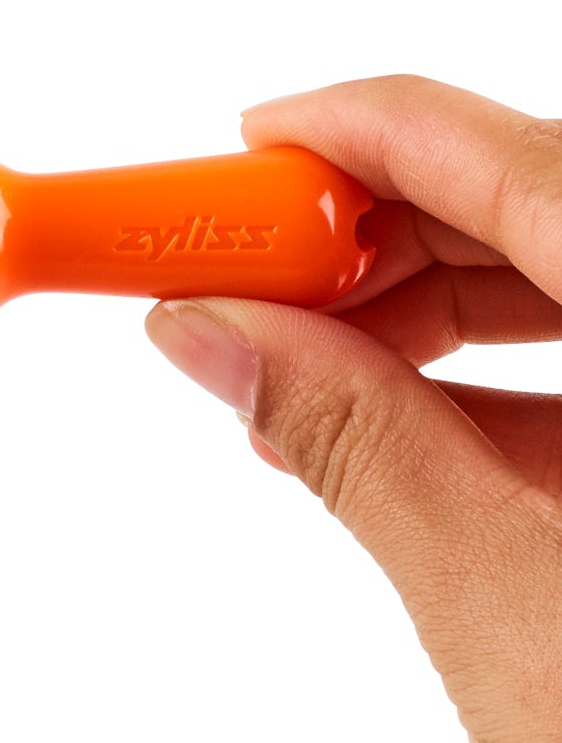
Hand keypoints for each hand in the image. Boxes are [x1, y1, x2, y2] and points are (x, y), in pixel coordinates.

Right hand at [146, 76, 561, 742]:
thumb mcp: (508, 607)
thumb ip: (355, 436)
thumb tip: (212, 329)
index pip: (512, 158)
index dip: (354, 135)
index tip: (230, 165)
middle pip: (538, 207)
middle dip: (368, 236)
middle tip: (228, 286)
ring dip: (420, 317)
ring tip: (287, 373)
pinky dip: (488, 391)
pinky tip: (389, 432)